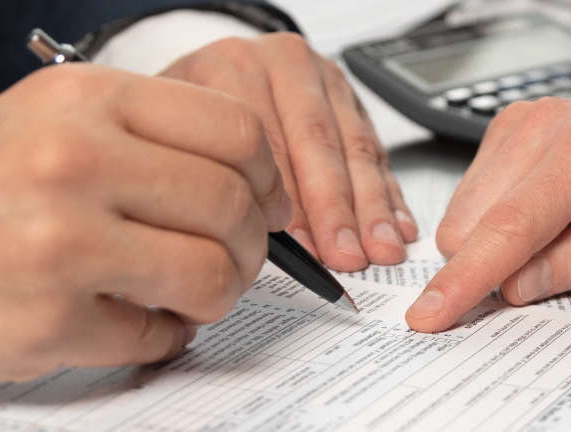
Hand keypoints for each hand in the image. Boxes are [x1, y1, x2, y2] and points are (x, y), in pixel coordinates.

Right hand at [0, 65, 291, 391]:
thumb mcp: (45, 122)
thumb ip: (143, 133)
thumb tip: (249, 171)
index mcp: (81, 101)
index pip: (235, 132)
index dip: (266, 177)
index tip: (263, 201)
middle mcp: (73, 162)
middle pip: (232, 206)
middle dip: (249, 246)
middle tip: (229, 259)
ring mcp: (61, 243)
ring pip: (211, 274)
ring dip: (215, 295)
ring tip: (183, 294)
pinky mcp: (50, 320)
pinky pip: (160, 335)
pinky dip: (160, 336)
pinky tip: (127, 319)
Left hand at [159, 33, 415, 270]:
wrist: (209, 74)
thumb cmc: (187, 117)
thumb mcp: (174, 135)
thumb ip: (204, 176)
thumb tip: (243, 243)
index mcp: (232, 65)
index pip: (267, 140)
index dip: (288, 200)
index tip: (302, 247)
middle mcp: (284, 64)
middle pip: (318, 142)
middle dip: (337, 208)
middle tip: (346, 254)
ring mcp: (324, 79)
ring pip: (356, 148)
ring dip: (371, 206)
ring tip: (379, 248)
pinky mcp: (353, 100)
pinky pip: (376, 150)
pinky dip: (388, 193)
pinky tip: (396, 225)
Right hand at [405, 89, 570, 330]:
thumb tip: (516, 286)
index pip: (510, 225)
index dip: (467, 277)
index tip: (429, 315)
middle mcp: (545, 125)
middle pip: (473, 222)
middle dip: (494, 266)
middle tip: (559, 267)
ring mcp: (521, 122)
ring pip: (464, 212)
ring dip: (498, 244)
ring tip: (566, 232)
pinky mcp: (507, 129)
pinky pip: (474, 196)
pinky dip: (499, 222)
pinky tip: (549, 217)